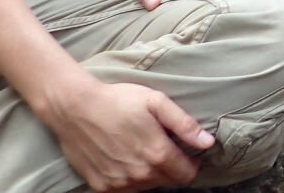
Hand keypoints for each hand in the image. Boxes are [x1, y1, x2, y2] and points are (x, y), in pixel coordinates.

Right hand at [41, 78, 212, 191]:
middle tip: (165, 147)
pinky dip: (131, 178)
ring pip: (148, 186)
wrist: (74, 108)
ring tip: (143, 150)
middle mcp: (139, 174)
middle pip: (169, 181)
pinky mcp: (102, 186)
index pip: (187, 175)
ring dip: (152, 173)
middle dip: (173, 167)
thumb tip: (208, 142)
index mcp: (157, 154)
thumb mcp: (156, 102)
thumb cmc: (117, 100)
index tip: (189, 152)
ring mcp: (119, 183)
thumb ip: (184, 124)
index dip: (193, 163)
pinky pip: (126, 190)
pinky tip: (126, 159)